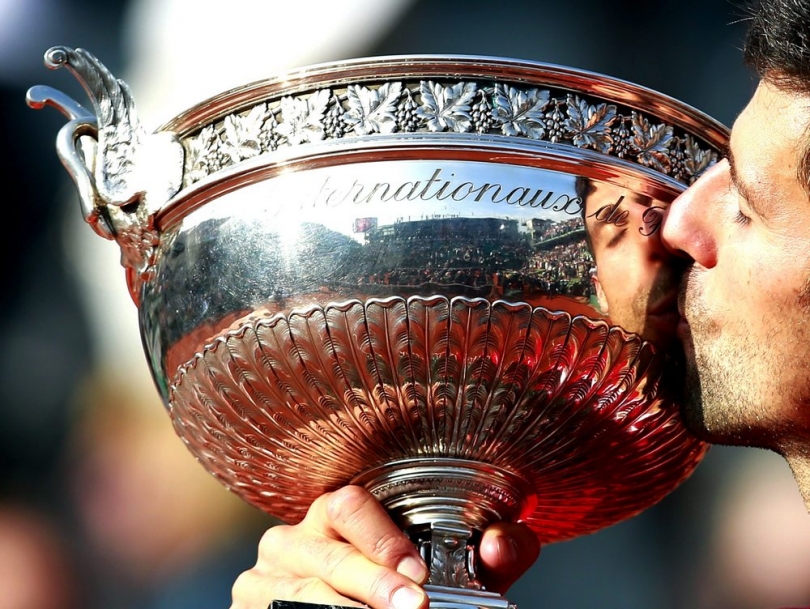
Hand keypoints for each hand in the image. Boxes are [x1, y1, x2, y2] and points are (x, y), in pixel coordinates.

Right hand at [230, 485, 539, 608]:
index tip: (419, 574)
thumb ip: (486, 556)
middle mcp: (295, 538)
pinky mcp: (249, 606)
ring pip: (303, 591)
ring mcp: (266, 576)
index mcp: (337, 515)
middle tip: (413, 606)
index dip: (384, 538)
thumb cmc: (396, 591)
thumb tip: (500, 546)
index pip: (349, 505)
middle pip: (330, 553)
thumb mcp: (447, 574)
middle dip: (373, 583)